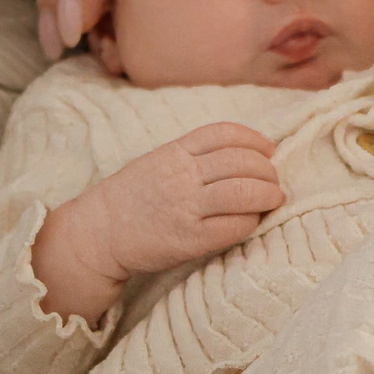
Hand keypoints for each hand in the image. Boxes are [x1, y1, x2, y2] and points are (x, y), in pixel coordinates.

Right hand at [32, 123, 283, 319]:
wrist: (100, 232)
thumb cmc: (131, 197)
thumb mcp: (157, 161)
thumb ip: (190, 155)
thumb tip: (237, 155)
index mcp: (175, 152)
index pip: (224, 134)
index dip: (253, 139)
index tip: (268, 148)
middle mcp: (183, 175)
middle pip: (240, 162)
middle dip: (266, 170)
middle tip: (273, 179)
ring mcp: (186, 207)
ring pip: (243, 192)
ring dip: (267, 194)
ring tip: (274, 198)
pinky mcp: (189, 239)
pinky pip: (233, 226)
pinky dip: (251, 222)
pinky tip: (254, 221)